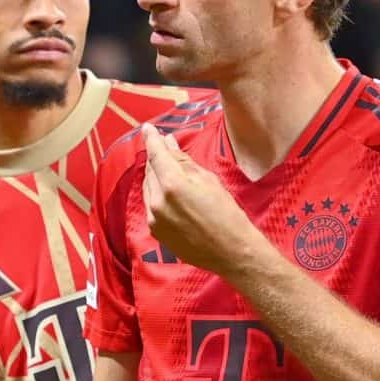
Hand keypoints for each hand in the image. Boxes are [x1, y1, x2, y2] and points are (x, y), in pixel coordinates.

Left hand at [140, 123, 262, 275]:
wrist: (230, 251)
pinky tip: (171, 194)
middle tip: (165, 147)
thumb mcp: (208, 180)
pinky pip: (151, 206)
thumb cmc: (226, 213)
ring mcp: (154, 219)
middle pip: (150, 171)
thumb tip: (169, 144)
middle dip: (157, 158)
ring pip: (148, 188)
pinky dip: (158, 195)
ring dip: (156, 177)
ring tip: (171, 170)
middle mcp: (158, 202)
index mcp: (173, 185)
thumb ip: (184, 162)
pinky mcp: (155, 231)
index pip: (156, 155)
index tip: (148, 129)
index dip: (152, 139)